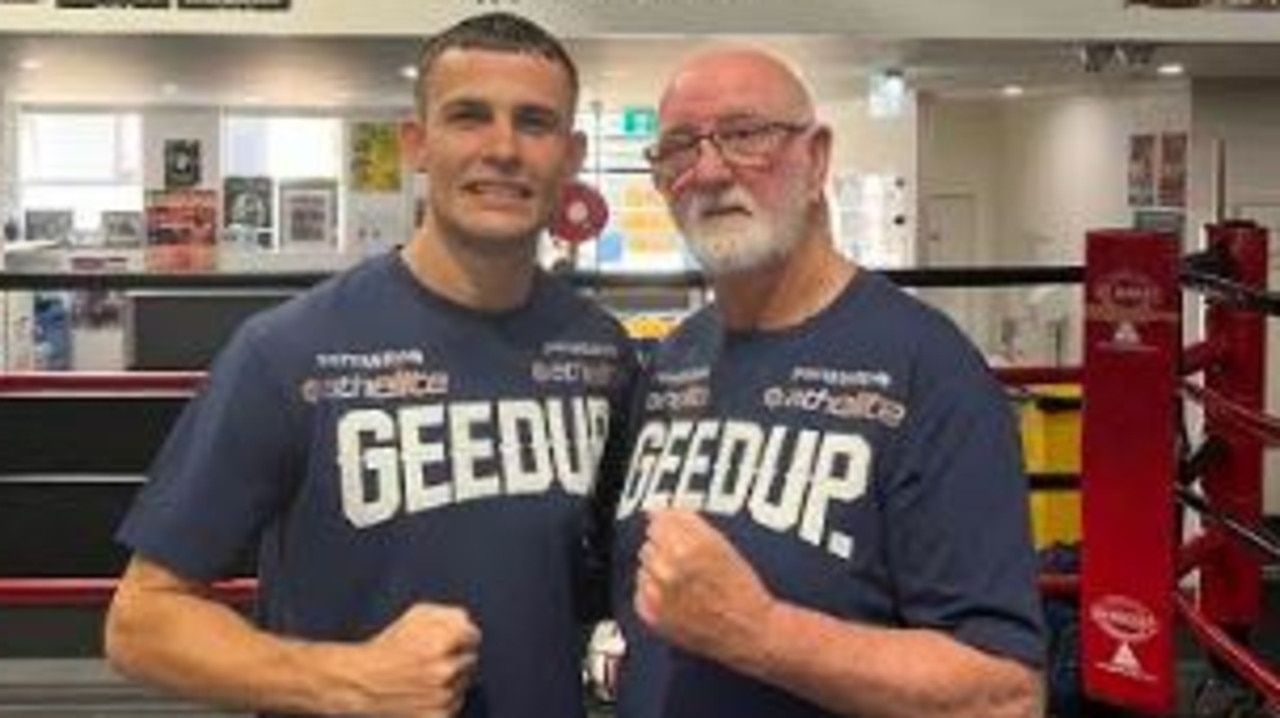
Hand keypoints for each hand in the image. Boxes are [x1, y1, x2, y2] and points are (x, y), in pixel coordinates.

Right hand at [351, 603, 480, 717]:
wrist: (360, 682)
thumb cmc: (387, 646)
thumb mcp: (416, 615)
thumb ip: (450, 614)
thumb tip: (468, 623)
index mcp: (443, 641)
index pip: (474, 636)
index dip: (459, 637)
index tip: (446, 642)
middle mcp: (446, 670)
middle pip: (471, 660)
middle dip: (455, 658)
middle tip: (429, 661)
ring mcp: (443, 696)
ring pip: (464, 683)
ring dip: (451, 680)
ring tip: (424, 678)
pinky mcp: (439, 717)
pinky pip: (455, 705)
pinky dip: (443, 701)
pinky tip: (423, 694)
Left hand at [635, 510, 775, 671]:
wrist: (749, 631)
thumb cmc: (741, 588)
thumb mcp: (721, 544)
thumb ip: (686, 522)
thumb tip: (655, 513)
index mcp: (688, 545)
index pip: (658, 520)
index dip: (671, 528)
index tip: (680, 537)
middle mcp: (669, 567)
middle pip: (649, 543)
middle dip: (665, 550)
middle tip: (690, 567)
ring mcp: (658, 593)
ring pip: (644, 567)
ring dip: (659, 572)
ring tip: (686, 585)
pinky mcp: (651, 614)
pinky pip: (641, 592)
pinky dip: (654, 594)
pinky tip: (678, 600)